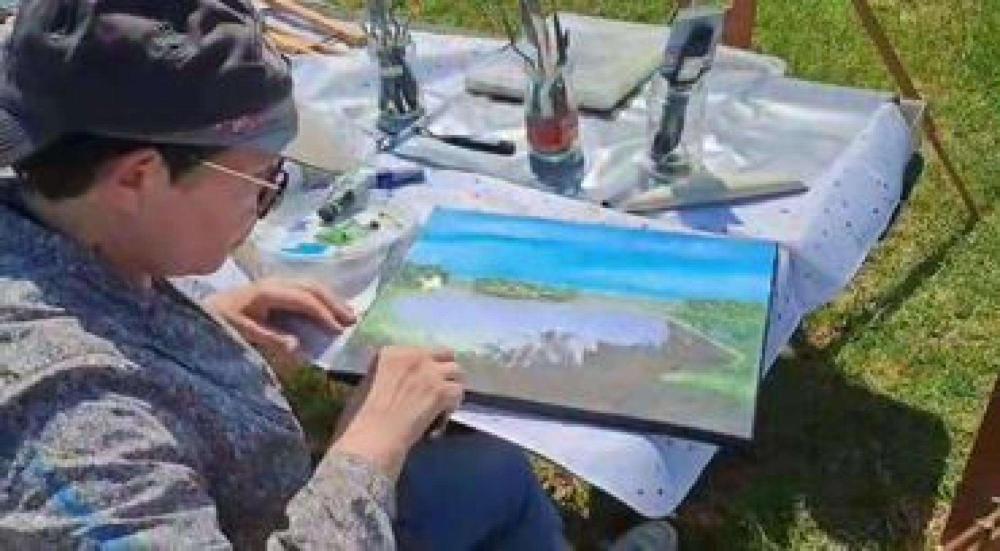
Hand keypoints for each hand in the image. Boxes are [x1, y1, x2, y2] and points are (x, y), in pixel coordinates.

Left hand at [203, 277, 355, 353]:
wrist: (205, 310)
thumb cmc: (220, 322)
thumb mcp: (240, 333)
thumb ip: (269, 338)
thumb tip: (297, 346)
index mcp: (266, 291)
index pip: (303, 299)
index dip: (322, 313)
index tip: (338, 330)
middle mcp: (274, 282)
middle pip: (312, 287)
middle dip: (334, 303)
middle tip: (352, 321)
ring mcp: (276, 282)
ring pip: (311, 285)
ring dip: (331, 299)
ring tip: (348, 315)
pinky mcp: (277, 288)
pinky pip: (305, 289)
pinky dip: (322, 299)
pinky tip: (331, 310)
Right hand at [333, 346, 464, 480]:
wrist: (374, 435)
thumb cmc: (363, 416)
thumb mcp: (370, 384)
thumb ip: (388, 375)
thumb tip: (401, 383)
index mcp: (392, 353)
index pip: (421, 350)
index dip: (426, 366)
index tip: (422, 382)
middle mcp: (414, 356)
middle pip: (445, 353)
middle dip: (445, 369)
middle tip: (440, 387)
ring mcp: (430, 372)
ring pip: (457, 372)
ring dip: (452, 387)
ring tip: (443, 404)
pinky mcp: (441, 391)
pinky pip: (458, 393)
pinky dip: (452, 407)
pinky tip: (439, 421)